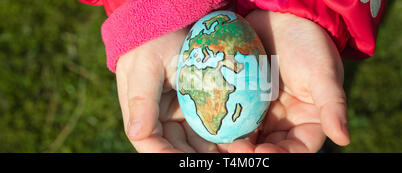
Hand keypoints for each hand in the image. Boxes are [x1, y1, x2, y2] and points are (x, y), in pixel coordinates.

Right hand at [116, 28, 235, 152]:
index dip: (166, 156)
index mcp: (141, 112)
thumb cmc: (154, 42)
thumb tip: (136, 134)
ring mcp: (179, 114)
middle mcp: (159, 118)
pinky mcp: (197, 106)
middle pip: (174, 147)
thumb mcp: (146, 67)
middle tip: (217, 159)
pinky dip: (219, 135)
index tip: (186, 161)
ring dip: (209, 149)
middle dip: (193, 156)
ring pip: (193, 141)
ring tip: (230, 152)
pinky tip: (234, 140)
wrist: (172, 24)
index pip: (149, 143)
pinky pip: (208, 126)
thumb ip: (141, 101)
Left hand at [227, 10, 349, 152]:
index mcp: (308, 122)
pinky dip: (224, 125)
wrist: (281, 17)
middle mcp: (284, 122)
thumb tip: (344, 138)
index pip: (297, 149)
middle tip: (234, 148)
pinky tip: (212, 127)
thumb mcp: (323, 73)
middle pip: (269, 147)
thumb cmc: (308, 43)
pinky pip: (233, 118)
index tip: (263, 151)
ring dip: (235, 143)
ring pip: (249, 137)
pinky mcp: (244, 100)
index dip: (281, 155)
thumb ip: (332, 105)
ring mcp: (262, 112)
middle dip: (253, 152)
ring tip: (220, 144)